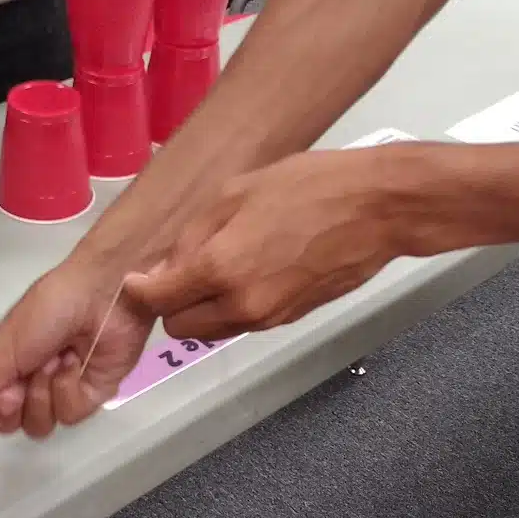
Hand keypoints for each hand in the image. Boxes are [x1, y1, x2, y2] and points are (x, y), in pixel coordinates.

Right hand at [0, 256, 155, 471]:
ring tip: (60, 360)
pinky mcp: (93, 394)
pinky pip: (72, 415)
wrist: (100, 294)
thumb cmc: (45, 315)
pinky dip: (71, 388)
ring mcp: (63, 390)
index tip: (6, 389)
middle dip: (20, 401)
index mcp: (5, 369)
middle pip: (13, 425)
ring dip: (46, 392)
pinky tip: (79, 363)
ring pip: (42, 425)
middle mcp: (31, 383)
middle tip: (32, 372)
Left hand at [125, 147, 420, 339]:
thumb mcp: (235, 193)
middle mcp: (240, 305)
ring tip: (221, 264)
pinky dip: (234, 307)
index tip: (141, 274)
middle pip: (179, 326)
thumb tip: (163, 268)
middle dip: (173, 302)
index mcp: (220, 270)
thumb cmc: (309, 187)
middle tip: (185, 266)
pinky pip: (242, 323)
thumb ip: (192, 235)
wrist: (377, 209)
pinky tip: (252, 269)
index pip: (157, 301)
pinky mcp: (289, 320)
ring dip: (203, 308)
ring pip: (211, 330)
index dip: (142, 288)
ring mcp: (268, 318)